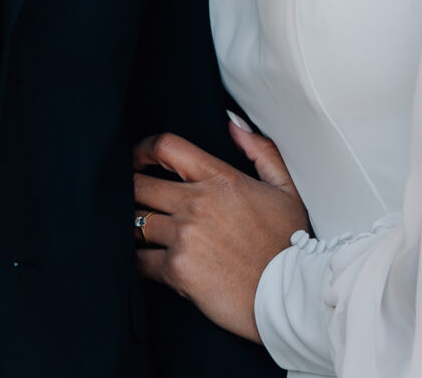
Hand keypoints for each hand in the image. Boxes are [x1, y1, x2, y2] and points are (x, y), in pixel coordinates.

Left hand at [132, 121, 311, 343]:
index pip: (165, 147)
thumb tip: (234, 123)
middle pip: (138, 185)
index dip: (141, 149)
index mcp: (220, 179)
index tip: (136, 160)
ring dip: (134, 227)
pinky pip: (139, 260)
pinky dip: (139, 261)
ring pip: (134, 222)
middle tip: (133, 200)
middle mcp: (197, 203)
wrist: (291, 297)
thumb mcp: (285, 190)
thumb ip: (261, 151)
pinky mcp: (177, 270)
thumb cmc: (288, 245)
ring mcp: (185, 237)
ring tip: (141, 232)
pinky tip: (148, 261)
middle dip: (131, 191)